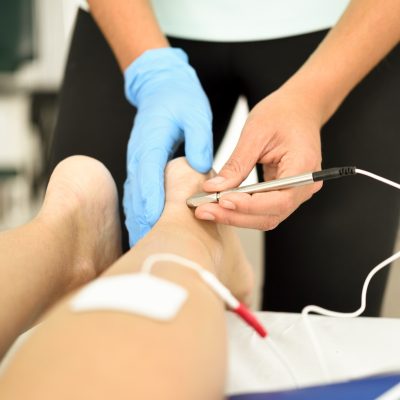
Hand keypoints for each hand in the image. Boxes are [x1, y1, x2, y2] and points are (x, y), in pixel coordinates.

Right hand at [123, 48, 212, 245]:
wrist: (160, 86)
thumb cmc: (179, 99)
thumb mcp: (195, 114)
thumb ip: (198, 140)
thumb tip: (202, 167)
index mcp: (151, 143)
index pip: (148, 177)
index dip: (150, 201)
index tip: (154, 223)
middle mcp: (139, 155)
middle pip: (137, 193)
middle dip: (142, 219)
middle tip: (150, 244)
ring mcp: (137, 161)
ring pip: (133, 196)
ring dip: (138, 219)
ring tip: (145, 243)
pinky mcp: (141, 165)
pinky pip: (137, 192)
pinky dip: (139, 210)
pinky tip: (145, 226)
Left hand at [196, 87, 322, 229]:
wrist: (299, 108)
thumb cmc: (282, 113)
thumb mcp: (255, 133)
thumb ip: (236, 164)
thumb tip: (214, 188)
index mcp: (304, 167)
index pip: (279, 200)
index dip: (249, 205)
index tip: (221, 200)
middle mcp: (304, 186)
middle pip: (271, 215)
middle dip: (235, 216)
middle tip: (204, 211)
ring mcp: (296, 193)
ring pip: (265, 217)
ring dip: (235, 217)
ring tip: (208, 210)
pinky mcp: (284, 193)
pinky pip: (263, 209)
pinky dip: (241, 209)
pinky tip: (220, 205)